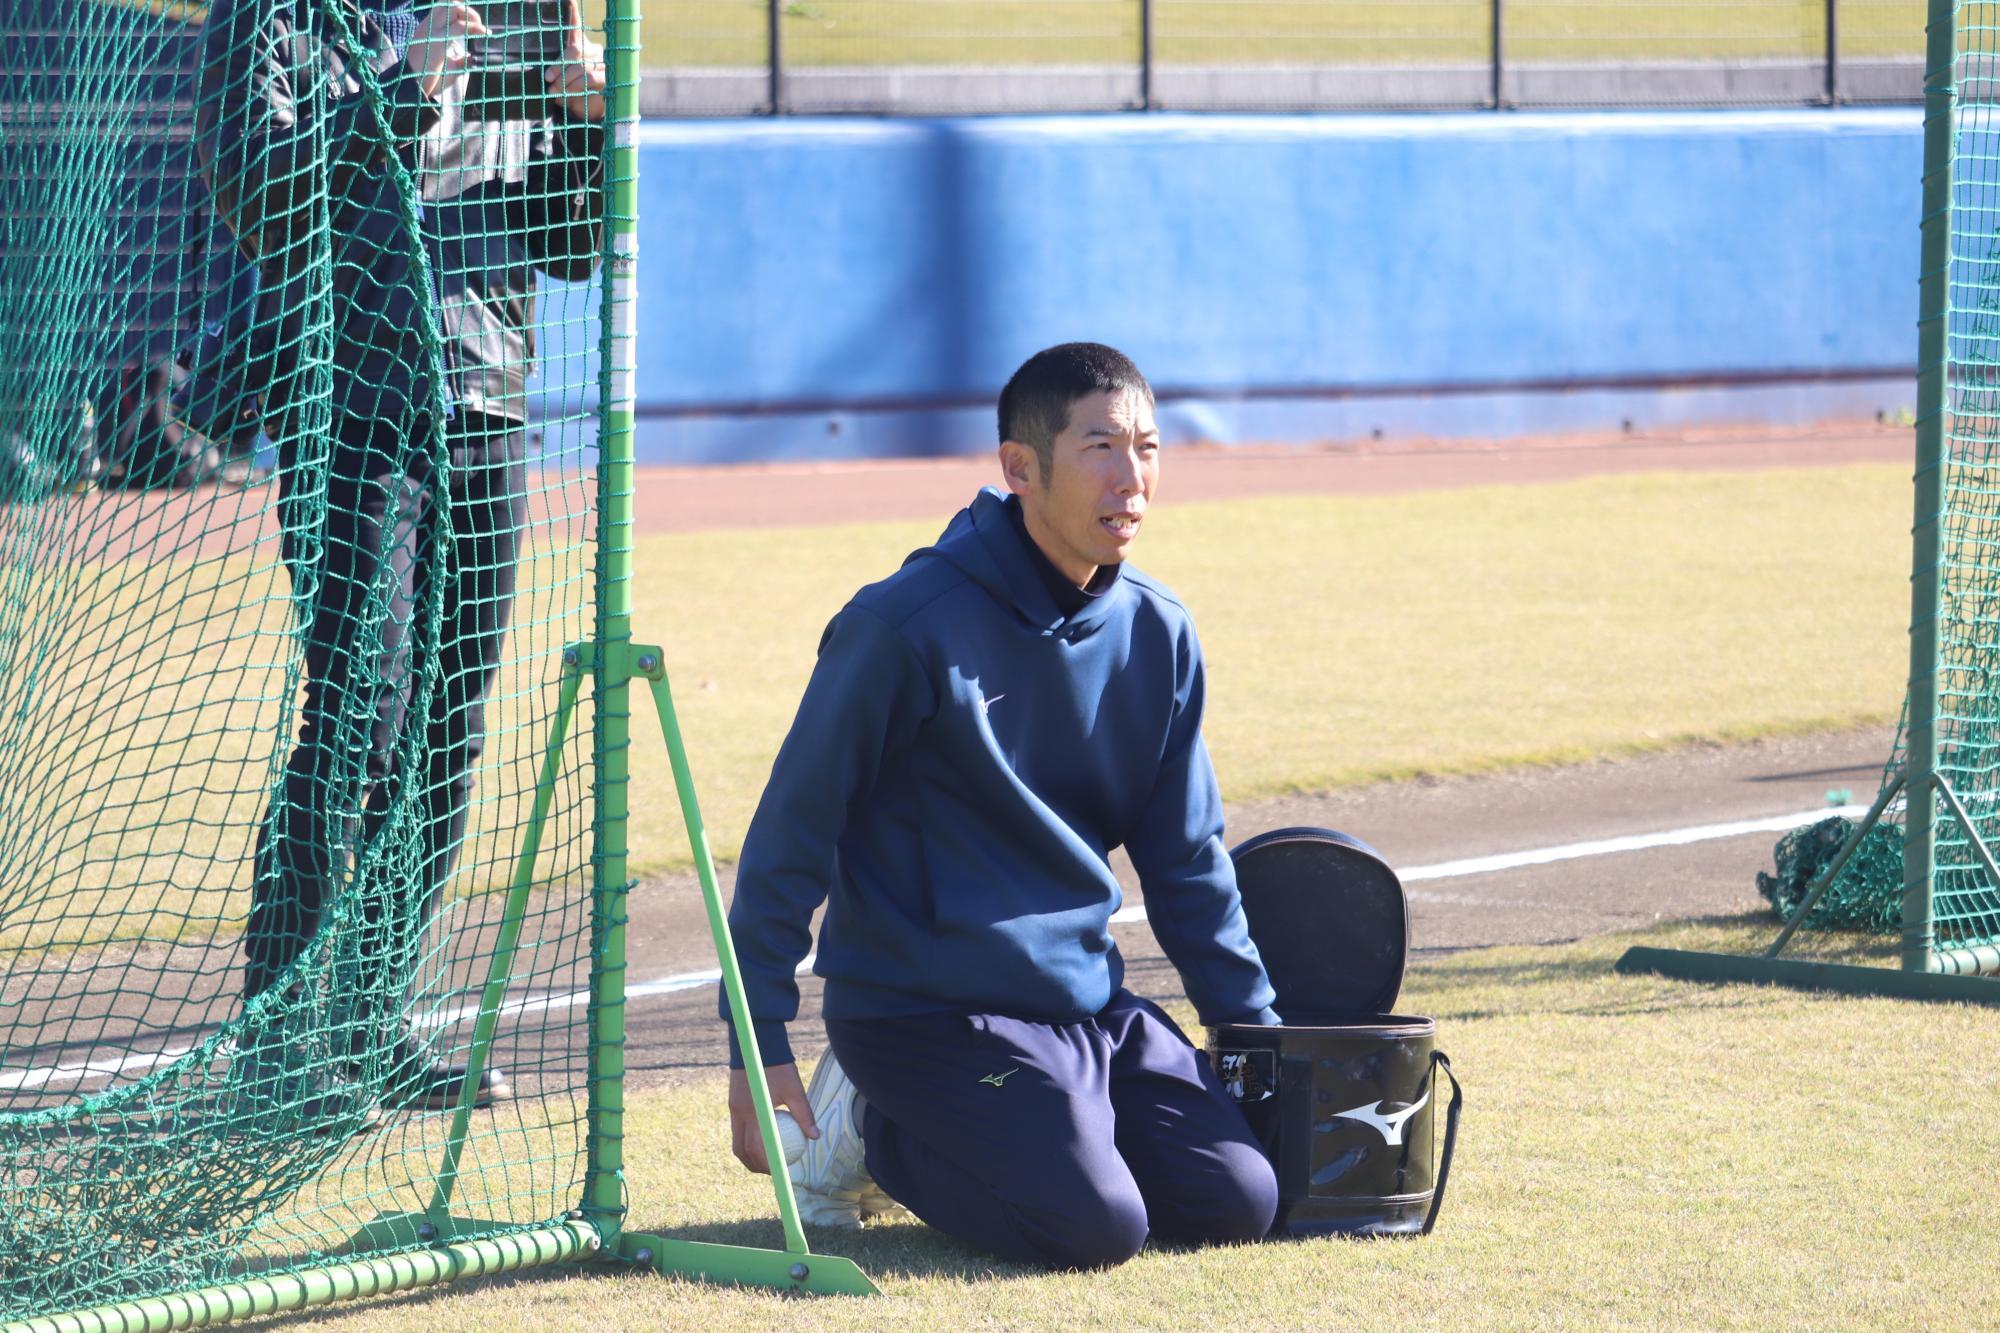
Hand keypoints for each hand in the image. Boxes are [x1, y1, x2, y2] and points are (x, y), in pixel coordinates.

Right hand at [408, 2, 488, 102]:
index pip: (442, 7)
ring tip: (481, 28)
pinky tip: (485, 33)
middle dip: (466, 10)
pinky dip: (476, 28)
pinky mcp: (439, 42)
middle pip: (448, 3)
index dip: (459, 8)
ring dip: (471, 15)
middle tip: (479, 25)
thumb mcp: (446, 66)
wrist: (412, 89)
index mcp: (428, 29)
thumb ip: (458, 60)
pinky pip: (461, 27)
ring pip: (453, 7)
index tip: (474, 22)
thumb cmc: (428, 80)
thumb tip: (472, 57)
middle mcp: (429, 26)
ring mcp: (433, 32)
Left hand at [542, 0, 605, 120]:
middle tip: (548, 78)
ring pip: (582, 66)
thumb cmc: (568, 89)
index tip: (568, 0)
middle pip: (576, 50)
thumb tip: (546, 74)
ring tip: (554, 90)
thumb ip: (554, 70)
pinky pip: (590, 77)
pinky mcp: (608, 77)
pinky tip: (567, 94)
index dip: (572, 12)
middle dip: (559, 66)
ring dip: (565, 79)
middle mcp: (593, 50)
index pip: (575, 26)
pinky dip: (576, 86)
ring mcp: (602, 62)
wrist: (583, 110)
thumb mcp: (557, 78)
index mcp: (579, 45)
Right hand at [728, 1061, 816, 1174]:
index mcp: (754, 1112)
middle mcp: (739, 1113)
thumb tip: (815, 1136)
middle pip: (741, 1150)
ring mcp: (733, 1108)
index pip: (756, 1148)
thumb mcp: (795, 1090)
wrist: (758, 1043)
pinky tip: (761, 1139)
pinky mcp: (733, 1103)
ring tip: (765, 1160)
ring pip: (736, 1141)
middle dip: (754, 1165)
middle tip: (771, 1171)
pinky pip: (737, 1129)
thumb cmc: (780, 1067)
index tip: (778, 1171)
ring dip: (748, 1155)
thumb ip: (804, 1115)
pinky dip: (747, 1139)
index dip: (766, 1164)